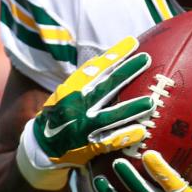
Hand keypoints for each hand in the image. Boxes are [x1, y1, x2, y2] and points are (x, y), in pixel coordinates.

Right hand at [16, 37, 153, 189]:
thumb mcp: (68, 94)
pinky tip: (142, 132)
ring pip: (109, 116)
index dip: (114, 55)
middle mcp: (76, 106)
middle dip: (126, 72)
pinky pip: (109, 142)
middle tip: (146, 60)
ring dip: (131, 109)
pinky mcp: (87, 147)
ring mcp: (82, 127)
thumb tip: (112, 60)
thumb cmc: (61, 115)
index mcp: (71, 90)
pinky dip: (125, 136)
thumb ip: (88, 80)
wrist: (40, 148)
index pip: (95, 69)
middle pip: (105, 87)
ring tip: (151, 102)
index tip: (132, 43)